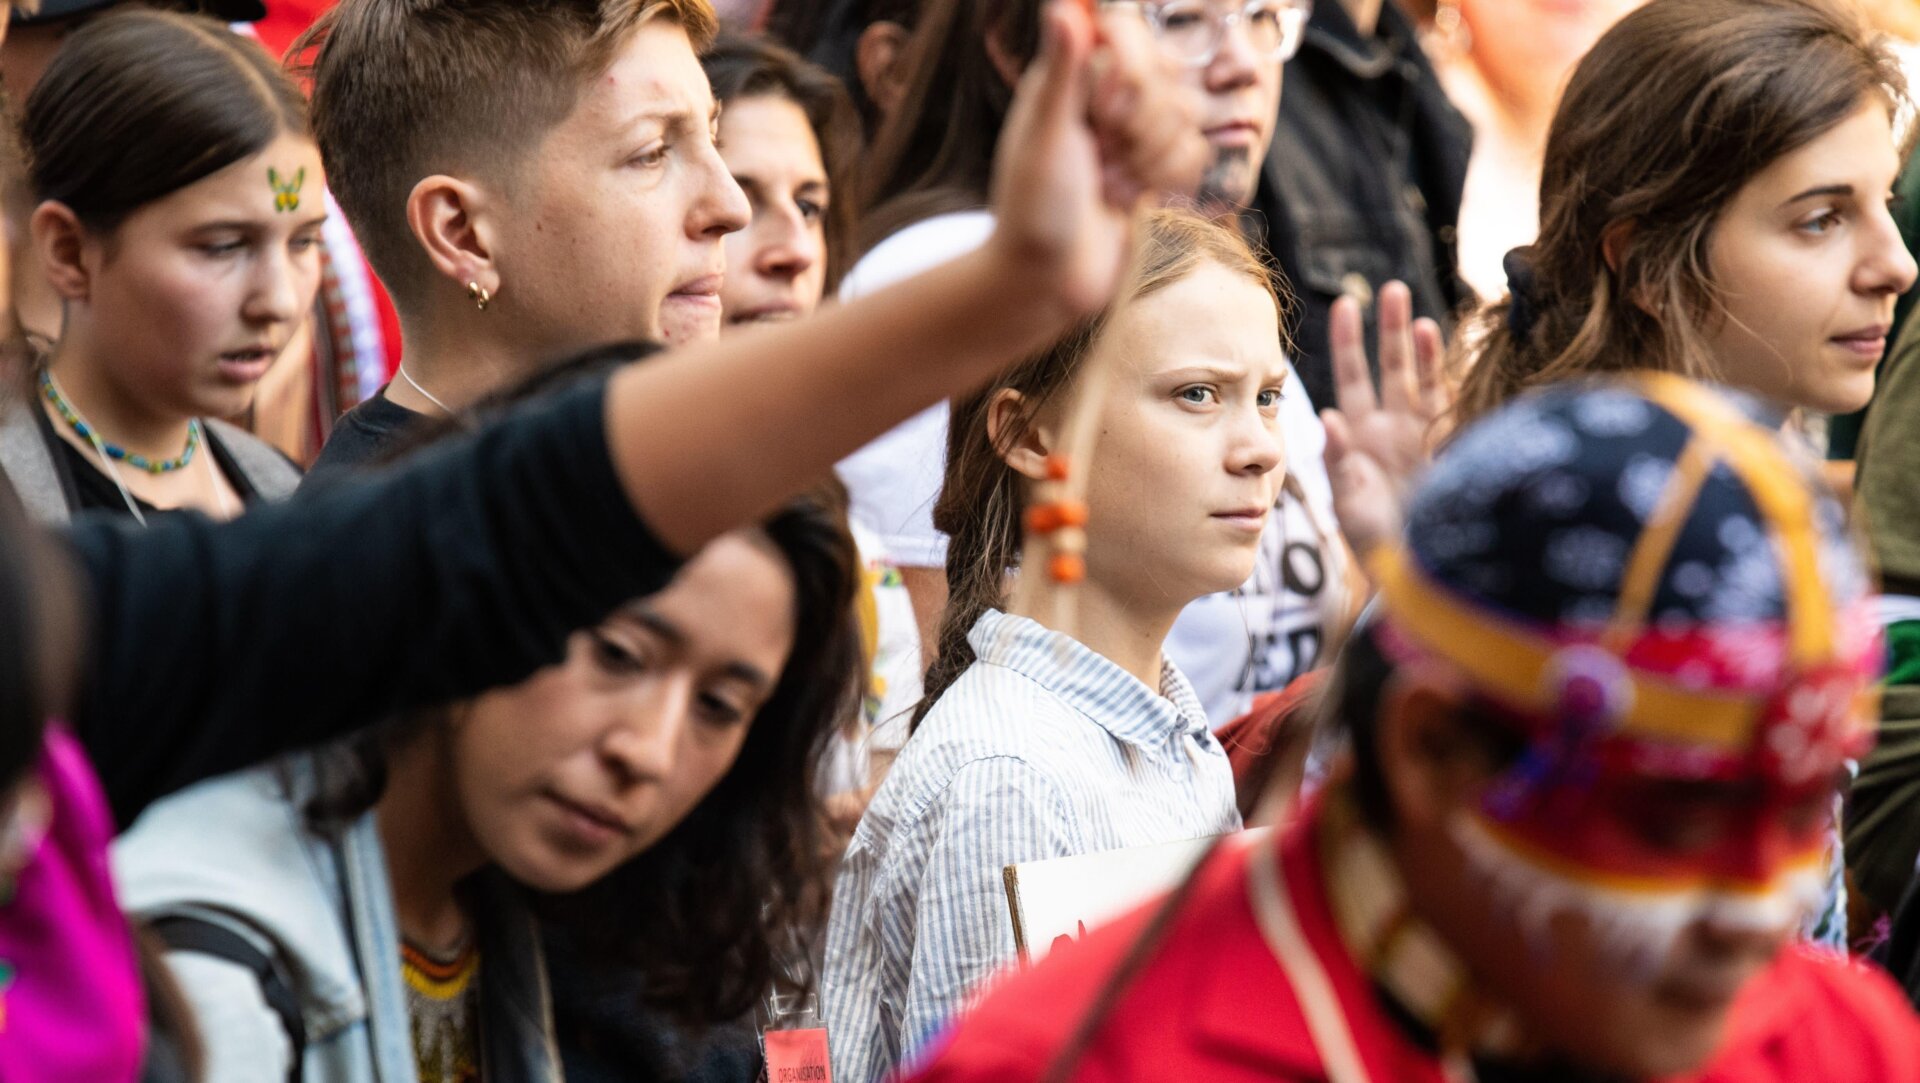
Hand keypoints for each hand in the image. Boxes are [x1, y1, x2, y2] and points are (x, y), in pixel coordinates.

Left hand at [985, 0, 1205, 321]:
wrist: (1050, 284)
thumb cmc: (1032, 212)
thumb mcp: (1046, 138)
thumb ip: (1063, 72)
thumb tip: (1061, 6)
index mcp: (1069, 78)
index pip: (1130, 37)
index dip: (1130, 75)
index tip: (1102, 116)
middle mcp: (1104, 97)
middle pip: (1165, 78)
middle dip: (1139, 129)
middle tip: (1102, 163)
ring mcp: (1133, 133)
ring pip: (1186, 117)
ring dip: (1149, 163)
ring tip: (1109, 188)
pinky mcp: (1156, 168)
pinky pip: (1195, 154)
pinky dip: (1166, 184)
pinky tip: (1127, 203)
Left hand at [1319, 281, 1446, 558]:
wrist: (1418, 570)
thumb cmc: (1378, 543)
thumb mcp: (1350, 504)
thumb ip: (1338, 462)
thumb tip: (1327, 419)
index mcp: (1360, 438)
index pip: (1353, 379)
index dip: (1349, 344)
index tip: (1347, 305)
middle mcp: (1392, 428)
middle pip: (1388, 368)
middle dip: (1386, 330)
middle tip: (1384, 290)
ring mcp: (1423, 435)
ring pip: (1420, 378)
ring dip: (1416, 346)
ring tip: (1410, 312)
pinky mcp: (1449, 446)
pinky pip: (1445, 402)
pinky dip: (1439, 372)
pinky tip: (1431, 340)